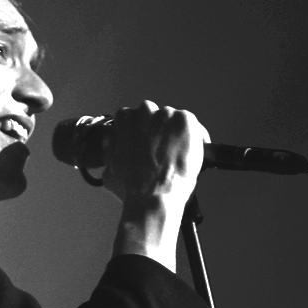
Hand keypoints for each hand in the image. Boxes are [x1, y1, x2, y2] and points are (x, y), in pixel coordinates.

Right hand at [104, 102, 207, 270]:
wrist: (152, 195)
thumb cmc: (130, 187)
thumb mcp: (110, 168)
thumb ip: (111, 151)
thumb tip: (111, 146)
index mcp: (124, 119)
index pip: (135, 118)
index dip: (143, 132)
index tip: (148, 144)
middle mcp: (144, 111)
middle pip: (156, 117)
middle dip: (160, 131)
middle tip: (164, 152)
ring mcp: (167, 115)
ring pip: (175, 122)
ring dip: (177, 135)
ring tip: (179, 156)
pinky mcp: (185, 121)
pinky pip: (195, 128)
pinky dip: (197, 139)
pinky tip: (193, 155)